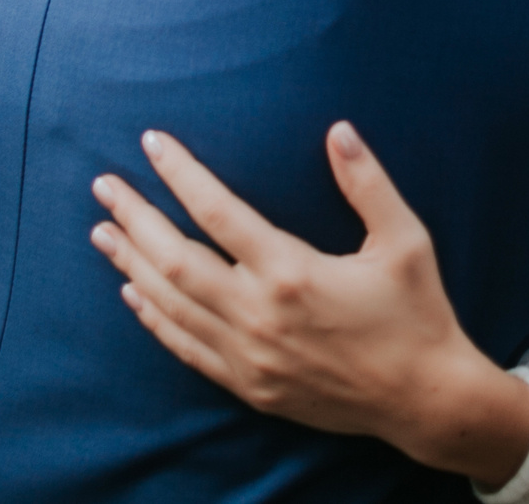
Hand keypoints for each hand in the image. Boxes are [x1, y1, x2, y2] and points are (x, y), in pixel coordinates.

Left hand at [89, 123, 528, 486]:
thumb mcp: (405, 240)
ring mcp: (249, 356)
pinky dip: (154, 318)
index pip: (218, 213)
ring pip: (172, 304)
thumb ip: (367, 183)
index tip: (151, 142)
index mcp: (293, 273)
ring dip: (132, 265)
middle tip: (104, 186)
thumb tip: (338, 130)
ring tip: (103, 233)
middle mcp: (260, 316)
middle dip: (135, 218)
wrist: (425, 399)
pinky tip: (134, 292)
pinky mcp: (250, 386)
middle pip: (176, 260)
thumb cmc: (417, 313)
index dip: (180, 174)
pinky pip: (186, 348)